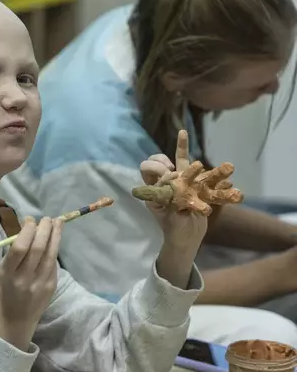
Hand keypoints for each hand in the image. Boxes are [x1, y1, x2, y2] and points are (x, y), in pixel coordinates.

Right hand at [0, 216, 62, 350]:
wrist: (18, 317)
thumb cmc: (8, 288)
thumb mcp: (4, 270)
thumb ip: (15, 251)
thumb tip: (29, 226)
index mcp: (8, 273)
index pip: (19, 248)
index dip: (27, 231)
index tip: (30, 219)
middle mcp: (24, 278)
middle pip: (38, 249)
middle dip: (44, 230)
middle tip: (46, 218)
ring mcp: (40, 283)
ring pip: (50, 254)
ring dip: (55, 235)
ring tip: (57, 222)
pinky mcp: (52, 285)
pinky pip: (53, 263)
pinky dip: (54, 249)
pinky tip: (54, 240)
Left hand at [139, 130, 207, 249]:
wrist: (187, 238)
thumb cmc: (174, 230)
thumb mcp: (171, 217)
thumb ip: (173, 200)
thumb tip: (175, 181)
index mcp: (155, 189)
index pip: (147, 169)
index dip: (156, 169)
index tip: (169, 176)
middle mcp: (168, 182)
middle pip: (162, 160)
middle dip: (168, 156)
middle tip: (174, 167)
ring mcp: (183, 182)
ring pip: (183, 161)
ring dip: (184, 148)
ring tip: (182, 133)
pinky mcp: (198, 187)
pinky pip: (204, 175)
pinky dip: (214, 173)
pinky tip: (224, 174)